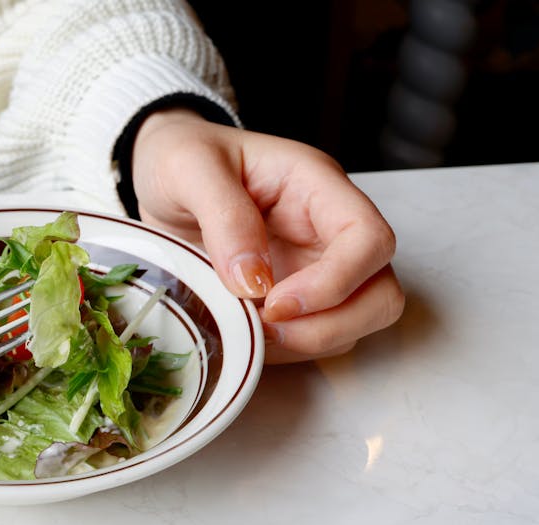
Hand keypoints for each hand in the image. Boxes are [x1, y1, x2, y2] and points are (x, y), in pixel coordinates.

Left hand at [130, 108, 404, 362]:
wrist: (158, 176)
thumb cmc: (179, 158)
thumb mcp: (187, 168)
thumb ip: (224, 214)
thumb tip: (252, 280)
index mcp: (314, 186)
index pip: (369, 239)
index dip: (335, 283)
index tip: (275, 304)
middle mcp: (326, 231)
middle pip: (380, 292)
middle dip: (329, 325)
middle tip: (264, 328)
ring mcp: (313, 268)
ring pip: (354, 324)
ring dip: (306, 343)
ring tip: (249, 331)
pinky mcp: (293, 300)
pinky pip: (314, 340)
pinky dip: (286, 352)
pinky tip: (245, 336)